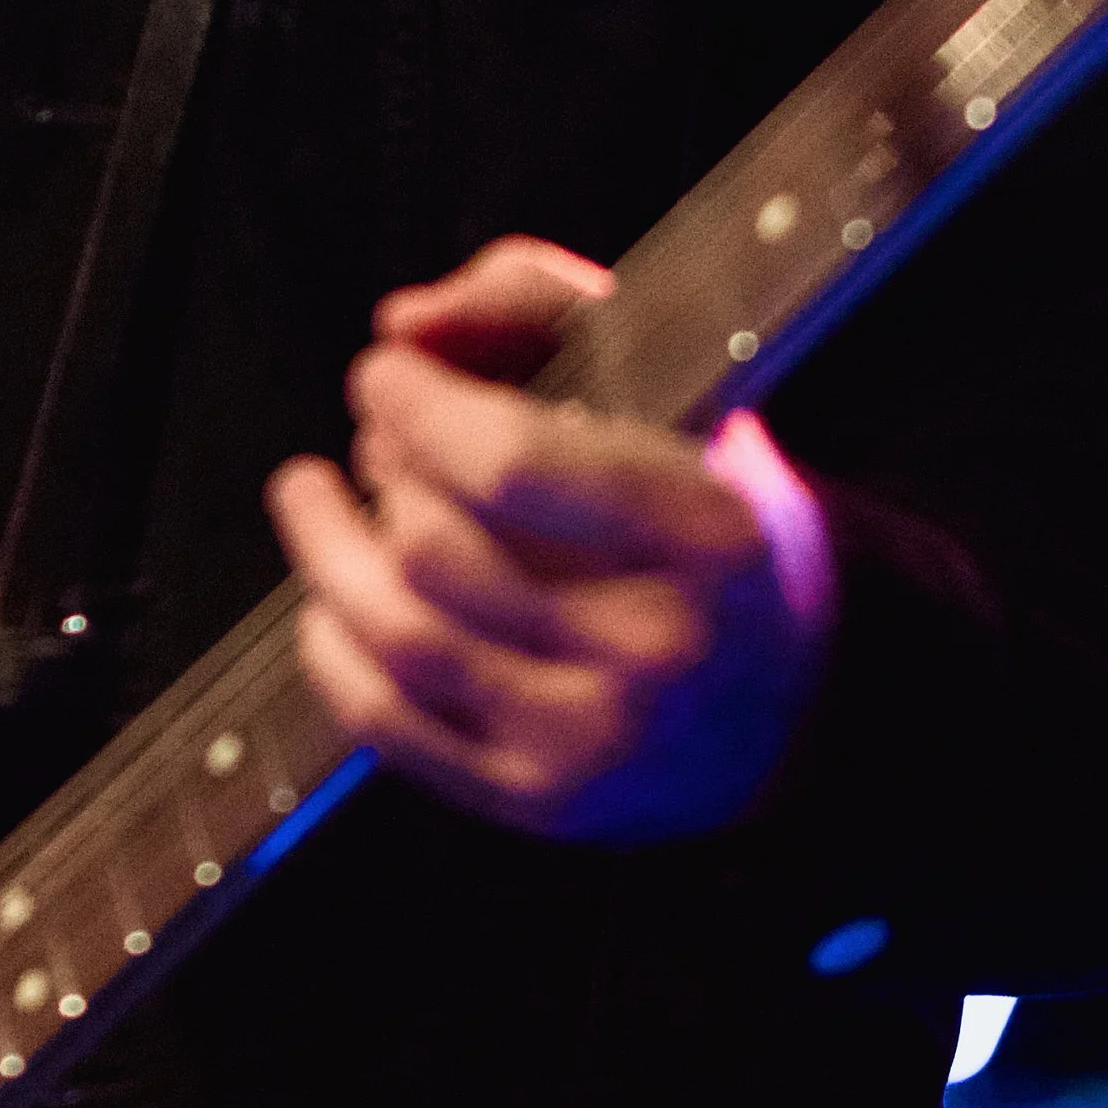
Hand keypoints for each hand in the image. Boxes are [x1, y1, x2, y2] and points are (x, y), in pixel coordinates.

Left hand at [268, 235, 836, 839]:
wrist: (799, 691)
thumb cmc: (704, 499)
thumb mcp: (664, 375)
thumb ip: (536, 304)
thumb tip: (406, 326)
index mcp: (707, 536)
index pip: (514, 465)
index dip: (420, 406)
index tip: (382, 370)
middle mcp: (658, 652)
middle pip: (442, 549)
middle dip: (383, 472)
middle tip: (374, 436)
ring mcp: (598, 744)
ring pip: (405, 640)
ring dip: (328, 554)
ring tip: (309, 493)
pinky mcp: (544, 803)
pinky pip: (396, 729)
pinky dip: (333, 655)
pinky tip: (321, 602)